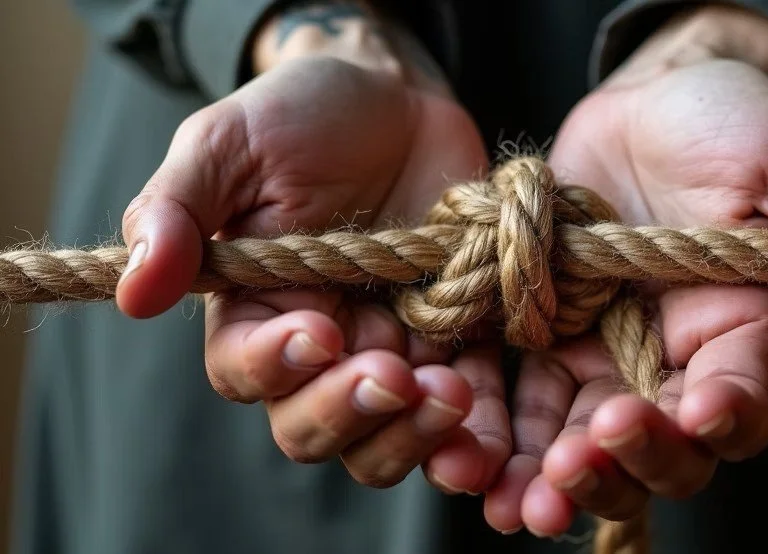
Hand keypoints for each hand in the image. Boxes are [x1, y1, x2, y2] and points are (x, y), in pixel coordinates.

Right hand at [115, 4, 510, 494]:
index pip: (246, 371)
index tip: (320, 331)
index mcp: (255, 308)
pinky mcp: (457, 342)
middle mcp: (321, 345)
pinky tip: (487, 410)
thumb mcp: (229, 143)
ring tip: (453, 391)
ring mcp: (392, 349)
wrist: (398, 99)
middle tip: (396, 376)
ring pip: (386, 438)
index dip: (277, 367)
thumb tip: (134, 292)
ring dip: (415, 435)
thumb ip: (177, 210)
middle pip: (313, 426)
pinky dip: (475, 428)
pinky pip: (465, 411)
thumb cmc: (302, 115)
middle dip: (351, 413)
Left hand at [484, 6, 767, 534]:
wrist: (647, 98)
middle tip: (581, 458)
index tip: (695, 410)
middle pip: (659, 452)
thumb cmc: (734, 122)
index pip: (738, 405)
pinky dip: (500, 435)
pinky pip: (520, 399)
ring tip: (519, 499)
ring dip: (552, 479)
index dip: (720, 419)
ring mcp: (602, 354)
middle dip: (624, 465)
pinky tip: (470, 461)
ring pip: (581, 444)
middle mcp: (671, 361)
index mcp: (740, 332)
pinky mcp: (543, 335)